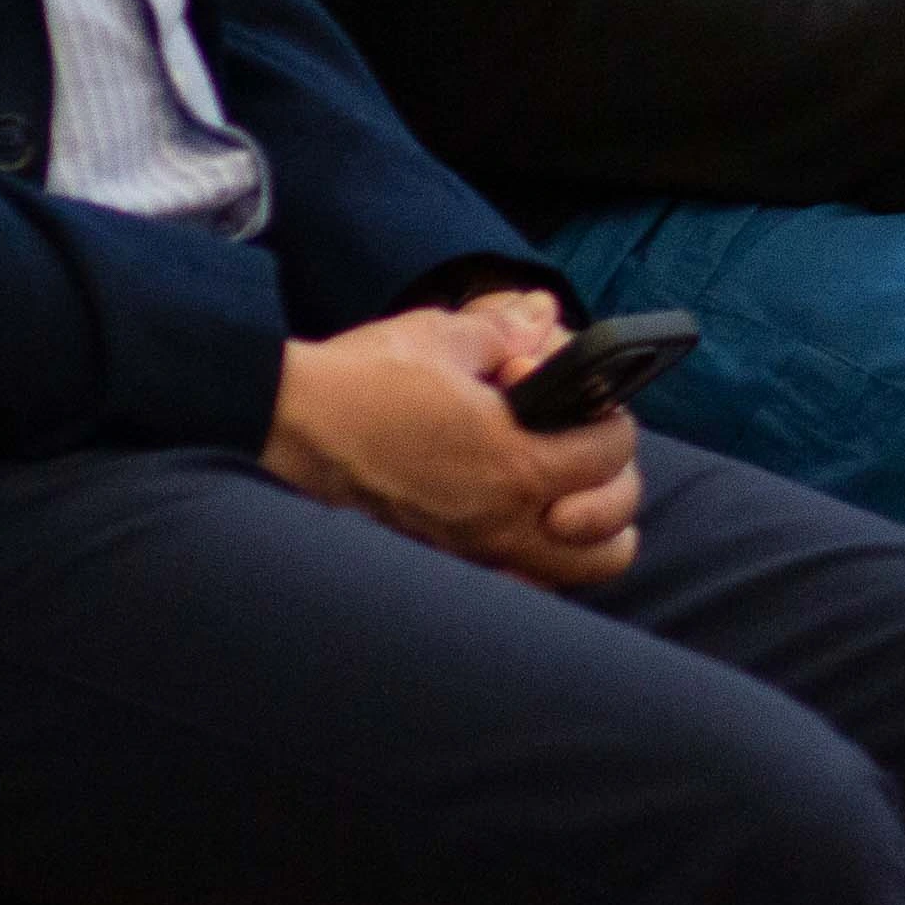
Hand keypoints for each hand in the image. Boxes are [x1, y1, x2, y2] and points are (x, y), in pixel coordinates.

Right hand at [263, 303, 642, 590]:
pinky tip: (520, 521)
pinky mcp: (442, 564)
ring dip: (585, 538)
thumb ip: (507, 333)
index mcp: (514, 463)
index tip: (593, 404)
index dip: (614, 422)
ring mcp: (471, 552)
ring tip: (567, 495)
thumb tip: (539, 319)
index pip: (611, 458)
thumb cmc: (364, 380)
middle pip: (610, 543)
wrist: (288, 426)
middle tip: (588, 456)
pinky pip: (516, 585)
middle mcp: (500, 522)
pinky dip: (536, 561)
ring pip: (568, 577)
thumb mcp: (444, 338)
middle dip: (615, 493)